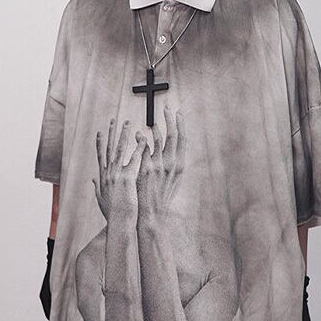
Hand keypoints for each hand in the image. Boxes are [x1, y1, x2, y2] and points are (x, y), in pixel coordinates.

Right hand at [92, 117, 146, 221]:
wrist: (119, 221)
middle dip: (111, 133)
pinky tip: (143, 139)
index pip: (100, 156)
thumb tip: (92, 180)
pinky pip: (134, 159)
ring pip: (120, 149)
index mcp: (103, 177)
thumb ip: (97, 187)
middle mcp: (107, 172)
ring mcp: (116, 174)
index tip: (99, 132)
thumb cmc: (112, 213)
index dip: (99, 143)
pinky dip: (138, 148)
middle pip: (108, 148)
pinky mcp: (127, 177)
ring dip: (124, 135)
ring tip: (128, 123)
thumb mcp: (101, 198)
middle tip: (113, 120)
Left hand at [136, 103, 185, 218]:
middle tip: (167, 108)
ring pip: (158, 139)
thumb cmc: (162, 195)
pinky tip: (138, 134)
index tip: (178, 113)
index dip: (180, 124)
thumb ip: (173, 163)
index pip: (183, 139)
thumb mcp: (173, 179)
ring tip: (153, 120)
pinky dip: (141, 139)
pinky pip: (144, 148)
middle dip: (170, 119)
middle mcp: (172, 164)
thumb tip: (172, 148)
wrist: (152, 212)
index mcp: (180, 165)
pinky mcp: (146, 169)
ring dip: (155, 127)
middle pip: (173, 135)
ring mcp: (159, 166)